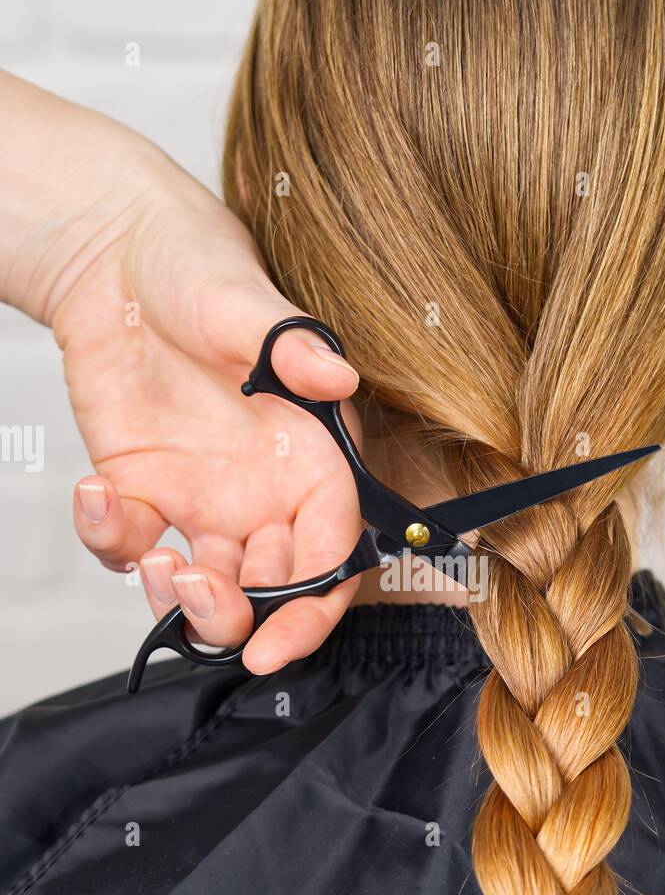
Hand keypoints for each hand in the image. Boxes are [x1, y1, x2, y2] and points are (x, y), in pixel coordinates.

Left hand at [55, 147, 363, 672]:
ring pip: (209, 589)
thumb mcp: (245, 300)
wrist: (116, 253)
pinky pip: (131, 547)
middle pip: (274, 590)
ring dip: (185, 603)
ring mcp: (204, 498)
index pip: (331, 554)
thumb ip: (291, 345)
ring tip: (157, 562)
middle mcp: (266, 492)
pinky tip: (98, 493)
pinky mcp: (142, 491)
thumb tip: (337, 376)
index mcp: (314, 458)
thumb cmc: (197, 266)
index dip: (312, 608)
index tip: (279, 642)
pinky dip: (112, 543)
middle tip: (204, 597)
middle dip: (244, 616)